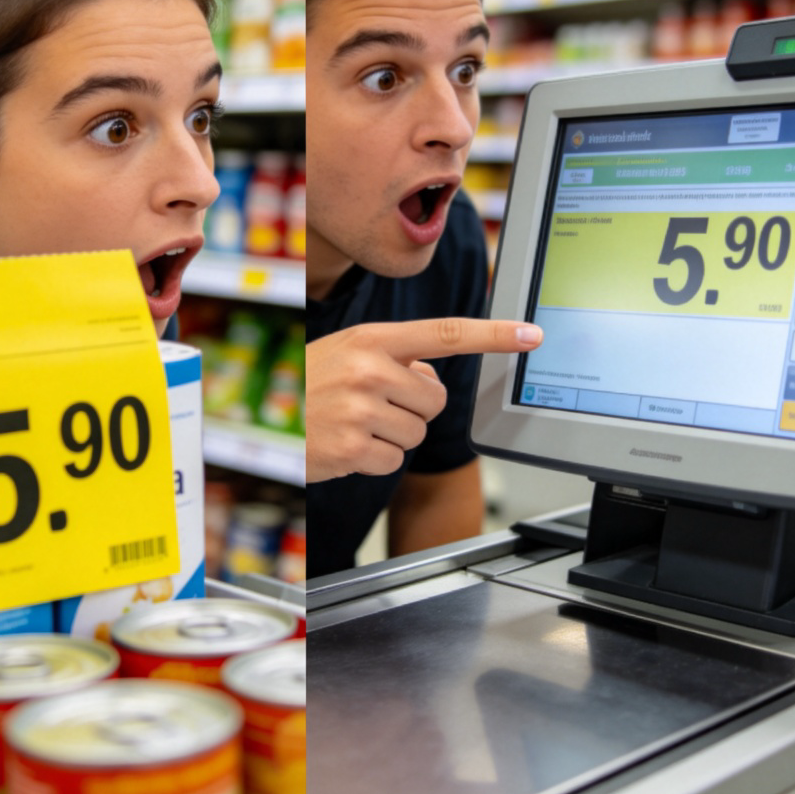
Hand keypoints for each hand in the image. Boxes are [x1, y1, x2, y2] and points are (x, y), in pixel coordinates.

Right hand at [305, 318, 541, 481]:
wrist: (263, 419)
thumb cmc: (308, 382)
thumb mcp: (346, 353)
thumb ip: (394, 357)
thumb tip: (432, 378)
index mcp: (372, 339)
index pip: (445, 334)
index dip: (493, 335)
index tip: (531, 334)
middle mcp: (368, 369)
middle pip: (435, 399)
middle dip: (414, 408)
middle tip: (375, 404)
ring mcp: (361, 409)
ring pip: (418, 432)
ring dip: (394, 434)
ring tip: (356, 423)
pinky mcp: (354, 448)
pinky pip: (395, 460)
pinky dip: (376, 459)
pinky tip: (348, 445)